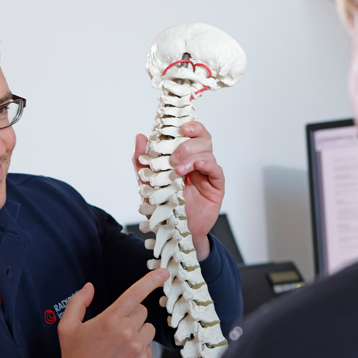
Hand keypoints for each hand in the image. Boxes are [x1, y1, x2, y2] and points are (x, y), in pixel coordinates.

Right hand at [58, 268, 169, 357]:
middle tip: (115, 329)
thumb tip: (89, 288)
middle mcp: (126, 332)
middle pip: (142, 311)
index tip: (163, 273)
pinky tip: (123, 357)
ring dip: (137, 332)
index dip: (152, 280)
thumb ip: (78, 302)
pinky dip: (139, 350)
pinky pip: (149, 348)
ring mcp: (137, 348)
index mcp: (110, 319)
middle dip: (131, 316)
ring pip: (148, 329)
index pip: (136, 293)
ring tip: (119, 345)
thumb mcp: (67, 326)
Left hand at [134, 121, 224, 259]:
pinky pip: (217, 170)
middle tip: (173, 157)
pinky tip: (197, 167)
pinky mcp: (216, 187)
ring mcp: (208, 174)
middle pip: (203, 139)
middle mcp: (198, 162)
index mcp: (184, 157)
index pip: (192, 134)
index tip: (181, 128)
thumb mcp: (148, 183)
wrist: (174, 231)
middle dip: (187, 144)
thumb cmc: (164, 206)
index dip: (190, 126)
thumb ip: (142, 161)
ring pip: (208, 152)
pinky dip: (207, 164)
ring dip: (192, 156)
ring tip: (178, 171)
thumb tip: (140, 137)